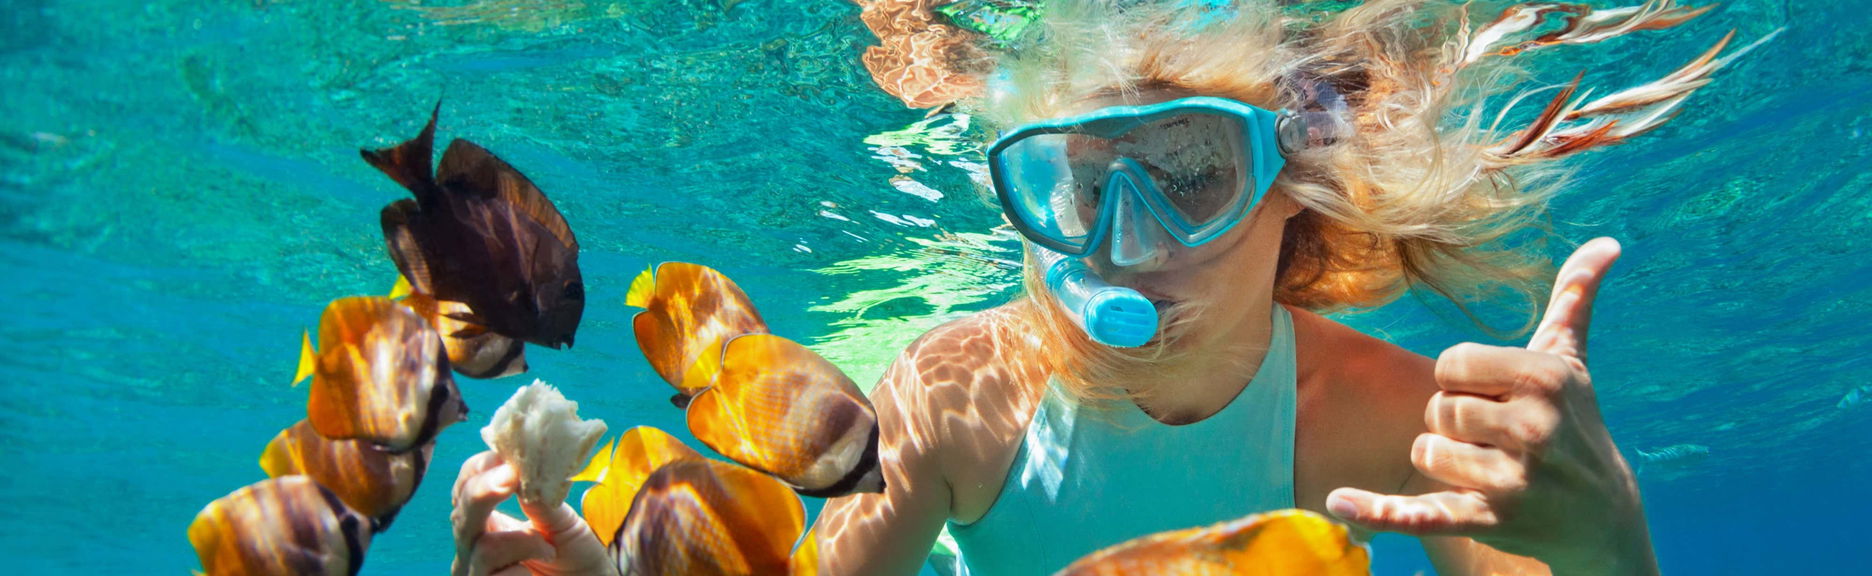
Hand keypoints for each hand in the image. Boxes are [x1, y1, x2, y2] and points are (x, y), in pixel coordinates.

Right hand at [452, 451, 614, 575]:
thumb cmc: (573, 556)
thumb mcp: (560, 521)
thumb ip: (539, 498)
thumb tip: (522, 465)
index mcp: (485, 520)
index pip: (467, 486)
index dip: (482, 469)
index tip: (508, 459)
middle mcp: (471, 546)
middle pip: (461, 513)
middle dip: (483, 491)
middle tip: (510, 476)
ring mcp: (474, 572)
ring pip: (483, 549)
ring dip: (523, 544)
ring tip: (549, 549)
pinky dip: (522, 572)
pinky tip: (534, 574)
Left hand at [1325, 238, 1656, 574]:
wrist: (1602, 516)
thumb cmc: (1575, 423)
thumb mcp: (1572, 361)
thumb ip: (1574, 298)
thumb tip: (1606, 242)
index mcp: (1544, 378)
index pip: (1451, 364)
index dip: (1462, 381)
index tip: (1496, 396)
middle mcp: (1533, 427)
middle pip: (1437, 408)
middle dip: (1454, 423)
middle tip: (1495, 438)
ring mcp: (1513, 479)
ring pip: (1426, 451)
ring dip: (1444, 461)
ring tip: (1488, 468)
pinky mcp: (1490, 521)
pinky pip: (1423, 511)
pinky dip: (1380, 512)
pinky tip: (1338, 502)